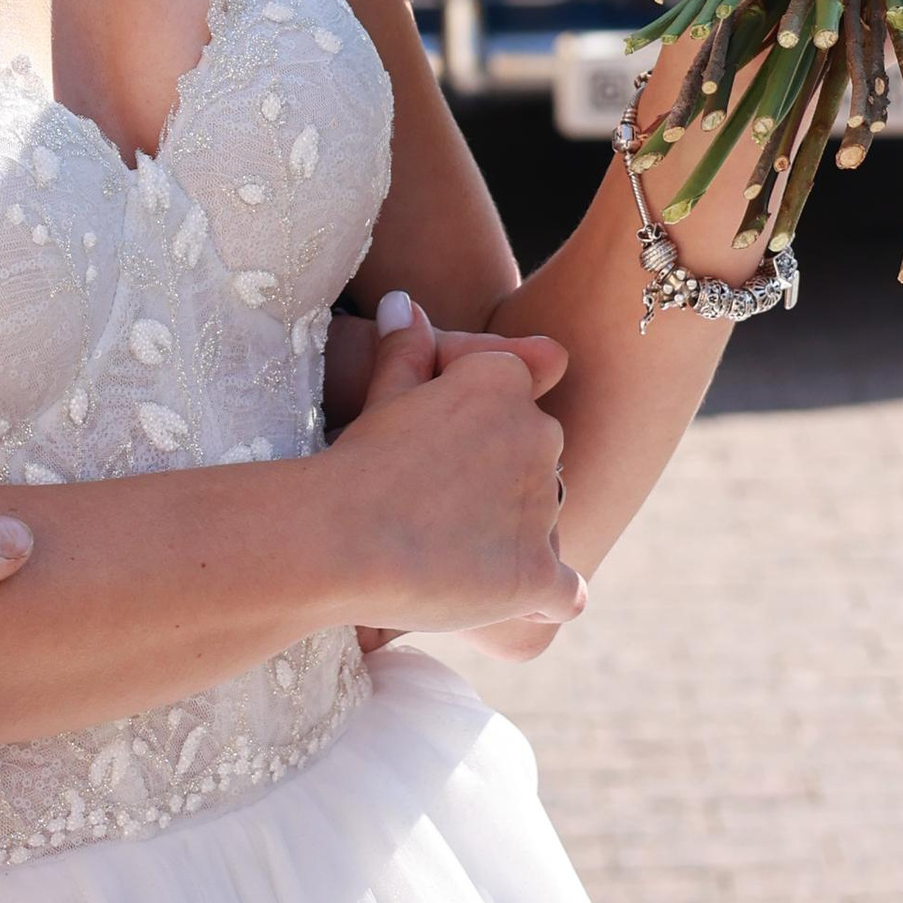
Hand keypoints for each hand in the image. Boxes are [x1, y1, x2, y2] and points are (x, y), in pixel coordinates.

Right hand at [320, 298, 580, 645]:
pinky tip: (509, 598)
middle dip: (502, 483)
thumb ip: (406, 349)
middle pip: (535, 462)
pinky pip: (564, 591)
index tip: (439, 455)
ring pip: (545, 523)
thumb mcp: (382, 395)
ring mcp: (545, 506)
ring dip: (513, 537)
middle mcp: (540, 435)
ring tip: (450, 552)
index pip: (515, 400)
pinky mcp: (541, 571)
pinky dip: (543, 596)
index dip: (479, 429)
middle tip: (440, 507)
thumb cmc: (356, 463)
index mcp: (503, 384)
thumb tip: (403, 303)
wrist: (338, 536)